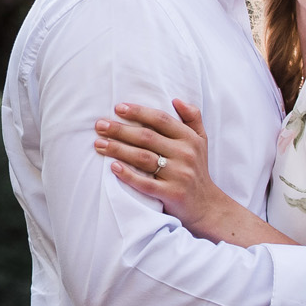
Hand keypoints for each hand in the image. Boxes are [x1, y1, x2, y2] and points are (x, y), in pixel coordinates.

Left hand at [93, 99, 232, 236]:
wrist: (207, 206)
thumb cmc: (197, 169)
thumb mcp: (201, 141)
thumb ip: (192, 117)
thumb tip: (176, 99)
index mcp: (189, 139)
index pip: (160, 119)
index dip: (139, 112)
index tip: (118, 108)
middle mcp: (185, 154)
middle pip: (147, 137)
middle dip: (120, 130)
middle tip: (100, 125)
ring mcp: (179, 175)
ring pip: (143, 158)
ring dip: (118, 149)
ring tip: (99, 144)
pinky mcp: (172, 194)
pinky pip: (146, 183)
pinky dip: (128, 175)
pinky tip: (113, 167)